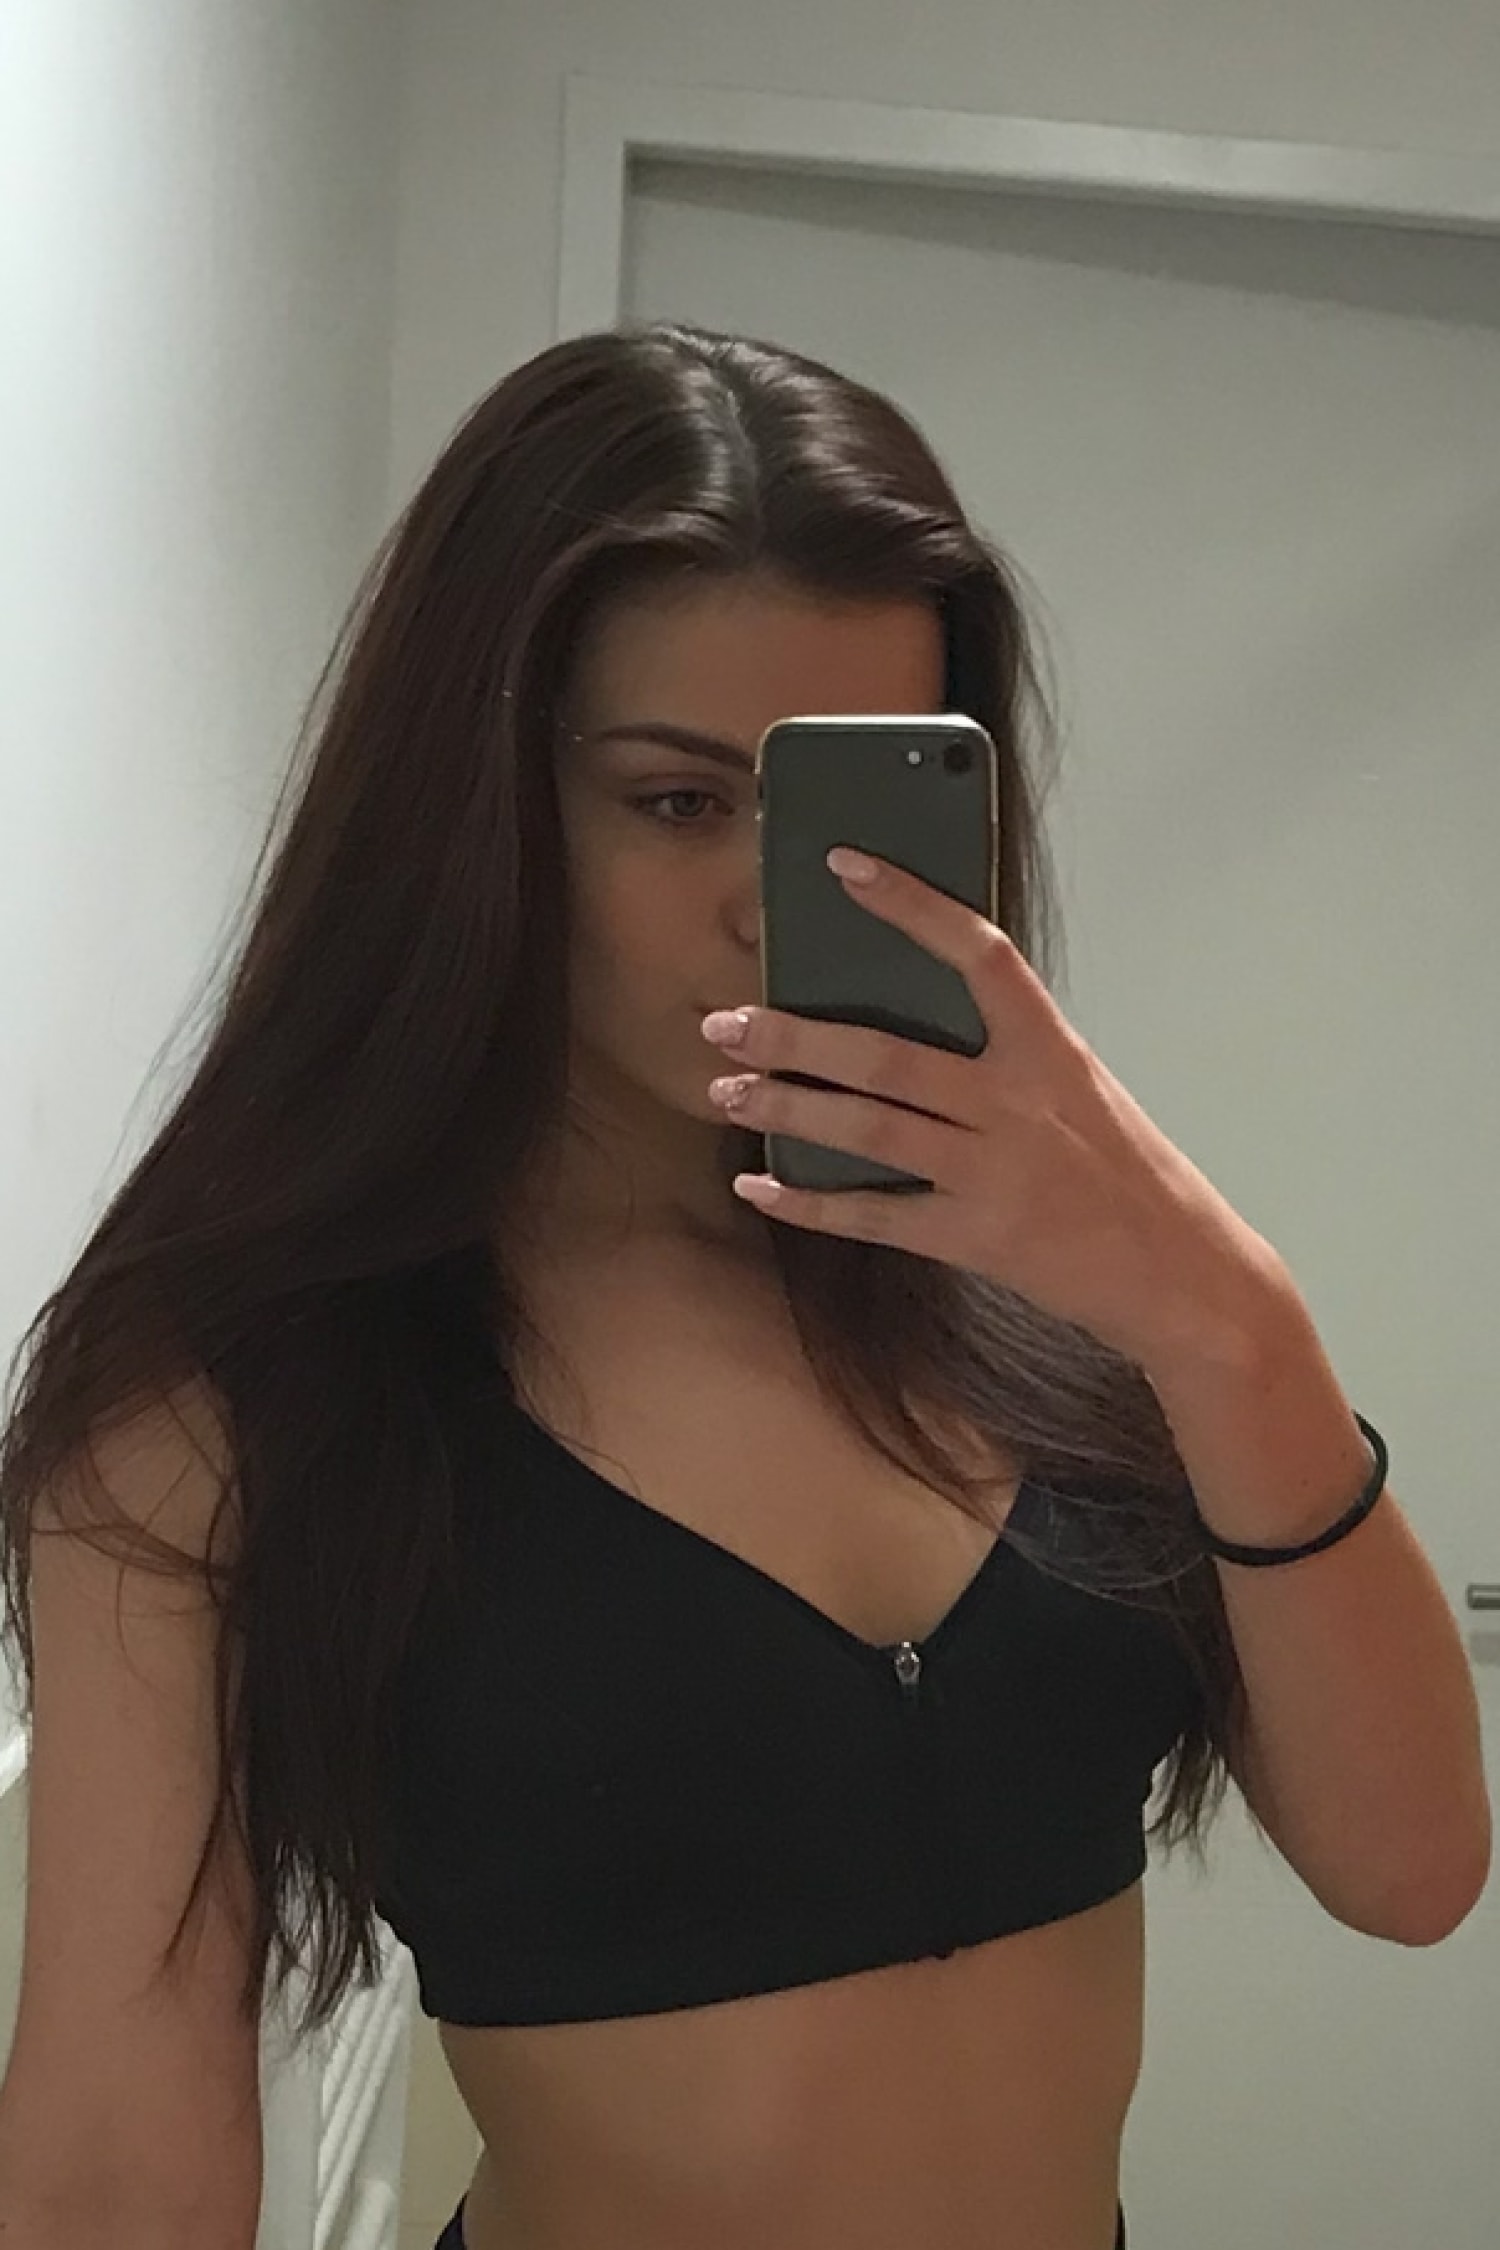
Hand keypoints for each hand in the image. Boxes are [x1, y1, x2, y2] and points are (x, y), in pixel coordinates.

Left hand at [701, 845, 1279, 1368]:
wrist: (1181, 1274)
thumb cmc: (1124, 1172)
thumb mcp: (1078, 1090)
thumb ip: (1005, 1054)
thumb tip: (900, 1016)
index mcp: (1049, 1051)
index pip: (977, 953)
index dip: (911, 904)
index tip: (846, 866)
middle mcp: (1017, 1104)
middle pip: (887, 1055)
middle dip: (794, 1036)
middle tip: (726, 1020)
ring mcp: (994, 1172)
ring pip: (869, 1128)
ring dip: (787, 1108)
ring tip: (726, 1090)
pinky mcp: (975, 1237)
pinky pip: (874, 1216)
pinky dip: (808, 1202)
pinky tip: (759, 1184)